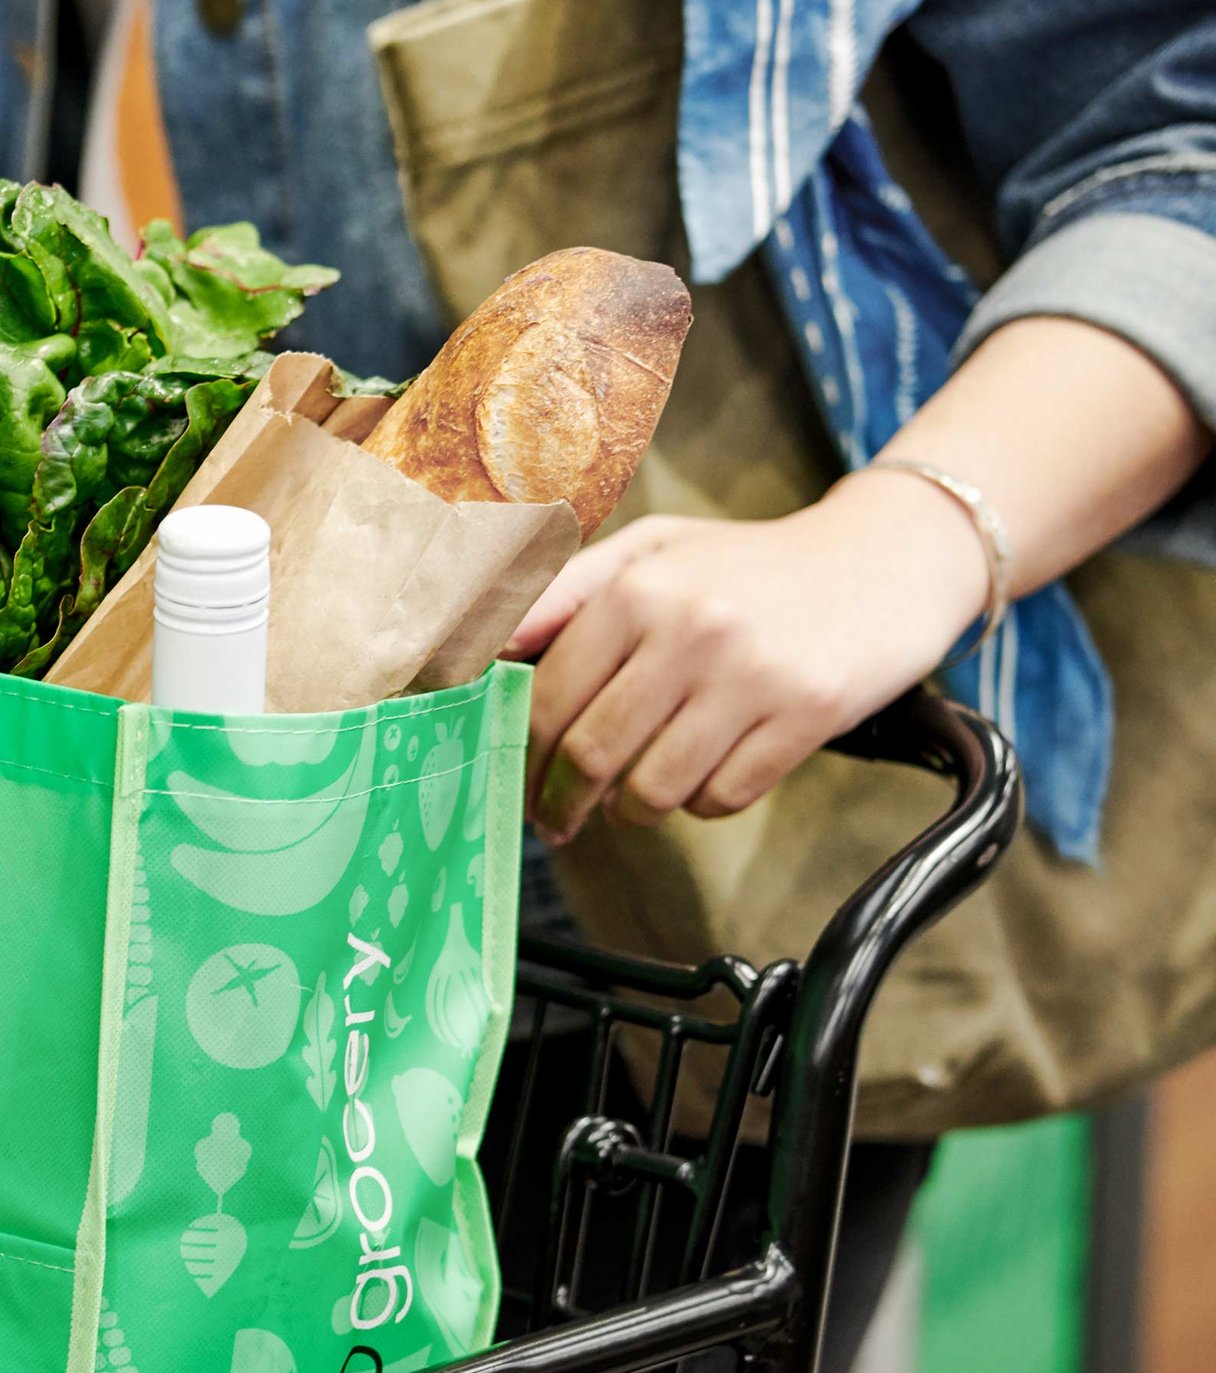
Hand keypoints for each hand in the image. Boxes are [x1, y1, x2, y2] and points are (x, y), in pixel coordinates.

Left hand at [504, 473, 987, 842]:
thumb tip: (483, 650)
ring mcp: (753, 674)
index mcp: (639, 588)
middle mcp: (692, 628)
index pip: (547, 699)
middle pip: (591, 753)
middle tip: (558, 820)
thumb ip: (564, 594)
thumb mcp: (653, 551)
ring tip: (632, 800)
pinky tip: (706, 777)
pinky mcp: (807, 713)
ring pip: (653, 788)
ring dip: (632, 810)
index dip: (522, 756)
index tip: (518, 782)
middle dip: (562, 802)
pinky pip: (722, 796)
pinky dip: (701, 803)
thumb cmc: (749, 566)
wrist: (889, 556)